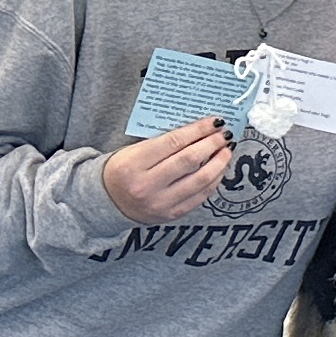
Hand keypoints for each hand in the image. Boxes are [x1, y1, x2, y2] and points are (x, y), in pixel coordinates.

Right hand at [101, 116, 235, 224]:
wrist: (108, 202)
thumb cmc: (123, 170)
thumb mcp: (133, 151)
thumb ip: (162, 142)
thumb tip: (199, 129)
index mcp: (133, 164)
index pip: (173, 142)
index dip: (198, 130)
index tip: (215, 121)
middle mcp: (146, 186)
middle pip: (189, 160)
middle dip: (212, 144)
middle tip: (225, 133)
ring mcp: (160, 203)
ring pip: (200, 180)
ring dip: (219, 162)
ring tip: (227, 149)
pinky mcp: (171, 214)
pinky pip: (201, 196)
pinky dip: (214, 180)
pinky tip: (219, 168)